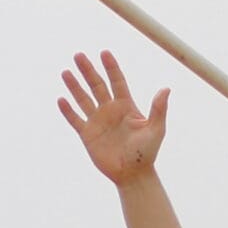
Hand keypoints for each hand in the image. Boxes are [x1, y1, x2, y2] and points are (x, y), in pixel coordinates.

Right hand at [58, 50, 167, 185]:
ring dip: (74, 86)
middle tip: (79, 55)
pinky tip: (61, 99)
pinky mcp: (88, 135)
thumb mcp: (156, 130)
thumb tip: (166, 89)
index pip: (116, 81)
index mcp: (126, 106)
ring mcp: (98, 122)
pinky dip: (68, 110)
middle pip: (96, 85)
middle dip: (88, 70)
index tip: (104, 53)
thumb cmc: (147, 153)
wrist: (132, 175)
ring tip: (66, 72)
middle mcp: (110, 110)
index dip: (111, 67)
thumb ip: (158, 109)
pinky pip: (75, 120)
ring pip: (83, 99)